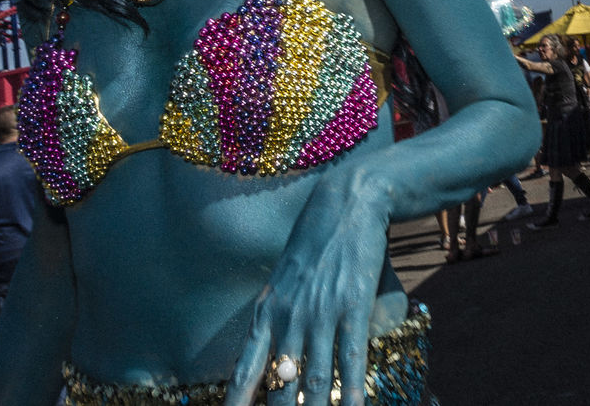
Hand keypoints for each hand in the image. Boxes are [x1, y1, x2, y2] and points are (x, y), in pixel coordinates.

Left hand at [225, 169, 392, 405]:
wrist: (345, 203)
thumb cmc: (315, 244)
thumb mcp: (284, 281)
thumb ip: (278, 320)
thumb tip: (278, 363)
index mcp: (266, 313)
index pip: (245, 372)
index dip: (237, 403)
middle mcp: (287, 319)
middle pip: (279, 388)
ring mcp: (320, 315)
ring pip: (313, 381)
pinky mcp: (352, 307)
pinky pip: (350, 361)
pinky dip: (350, 393)